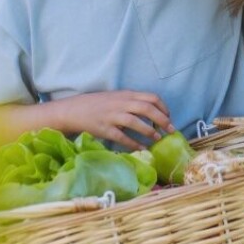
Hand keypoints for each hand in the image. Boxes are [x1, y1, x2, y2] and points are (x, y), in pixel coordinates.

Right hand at [58, 90, 174, 150]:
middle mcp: (120, 103)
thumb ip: (132, 102)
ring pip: (136, 122)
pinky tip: (142, 148)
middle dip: (162, 120)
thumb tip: (153, 112)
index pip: (151, 97)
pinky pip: (122, 137)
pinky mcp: (104, 129)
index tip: (169, 117)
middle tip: (170, 131)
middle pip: (147, 109)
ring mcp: (112, 116)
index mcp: (126, 94)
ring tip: (157, 139)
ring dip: (149, 132)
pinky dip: (134, 143)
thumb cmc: (97, 105)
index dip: (163, 108)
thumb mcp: (116, 98)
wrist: (73, 110)